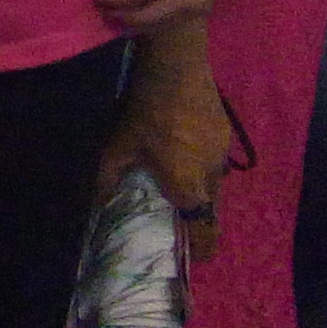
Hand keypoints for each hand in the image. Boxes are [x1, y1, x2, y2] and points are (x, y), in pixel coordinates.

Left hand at [97, 55, 231, 263]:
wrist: (178, 69)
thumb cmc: (145, 112)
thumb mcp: (117, 146)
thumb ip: (109, 178)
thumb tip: (100, 202)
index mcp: (188, 185)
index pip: (203, 227)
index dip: (203, 246)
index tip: (197, 258)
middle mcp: (212, 176)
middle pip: (212, 209)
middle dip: (200, 220)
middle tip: (183, 222)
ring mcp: (223, 154)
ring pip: (217, 185)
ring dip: (202, 191)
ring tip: (182, 187)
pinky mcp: (226, 135)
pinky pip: (217, 162)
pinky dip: (204, 167)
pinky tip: (187, 154)